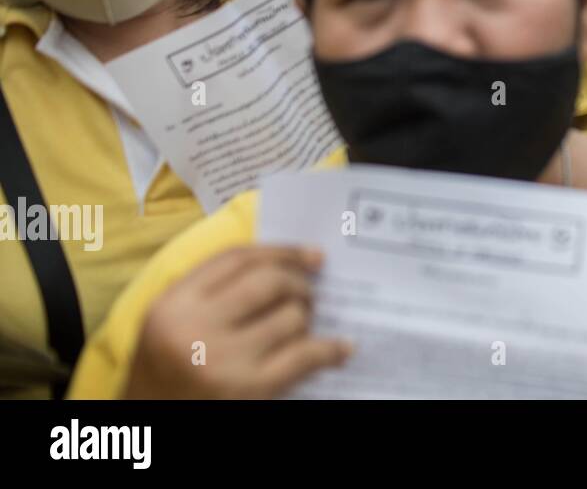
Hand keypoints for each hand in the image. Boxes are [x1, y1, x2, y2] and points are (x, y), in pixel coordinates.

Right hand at [123, 246, 349, 399]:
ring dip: (306, 318)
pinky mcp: (249, 390)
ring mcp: (223, 361)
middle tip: (309, 295)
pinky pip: (304, 356)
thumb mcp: (173, 325)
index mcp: (172, 304)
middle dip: (298, 283)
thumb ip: (212, 293)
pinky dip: (330, 350)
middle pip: (268, 281)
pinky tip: (341, 349)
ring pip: (290, 316)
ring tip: (305, 326)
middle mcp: (195, 329)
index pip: (236, 259)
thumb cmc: (168, 375)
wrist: (152, 427)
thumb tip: (286, 267)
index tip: (310, 255)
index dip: (281, 252)